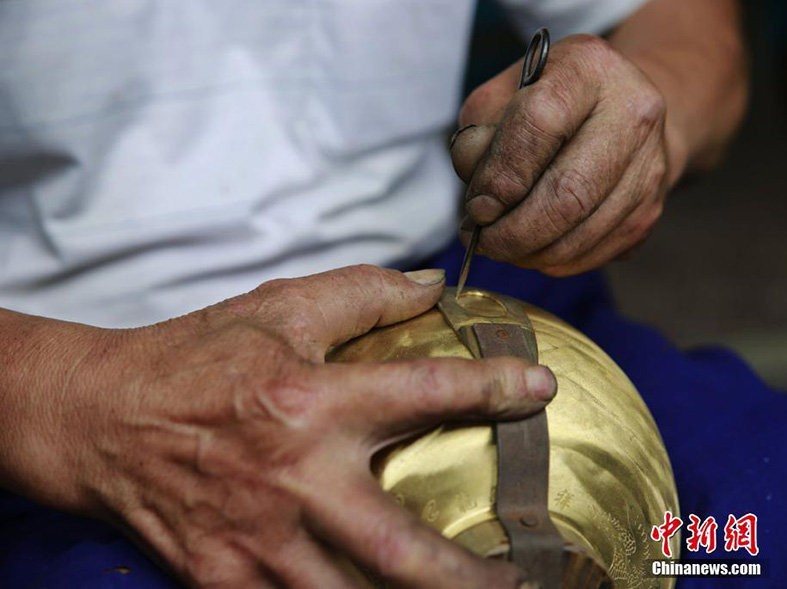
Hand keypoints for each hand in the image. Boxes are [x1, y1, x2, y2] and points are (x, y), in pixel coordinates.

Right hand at [17, 266, 555, 587]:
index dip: (492, 389)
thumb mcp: (279, 307)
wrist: (100, 418)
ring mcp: (258, 542)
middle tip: (525, 579)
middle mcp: (292, 480)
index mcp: (310, 401)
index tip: (540, 392)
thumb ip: (363, 292)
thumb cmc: (196, 356)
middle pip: (401, 549)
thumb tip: (433, 284)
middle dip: (471, 577)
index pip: (424, 393)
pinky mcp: (224, 580)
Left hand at [451, 34, 676, 275]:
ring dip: (527, 253)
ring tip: (500, 245)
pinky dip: (551, 262)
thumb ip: (478, 139)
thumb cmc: (547, 104)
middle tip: (481, 241)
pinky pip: (592, 255)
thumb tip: (481, 205)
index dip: (501, 176)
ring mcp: (649, 167)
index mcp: (587, 69)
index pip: (539, 123)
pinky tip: (530, 249)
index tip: (476, 207)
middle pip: (568, 194)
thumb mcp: (500, 98)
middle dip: (512, 232)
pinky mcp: (649, 211)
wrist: (620, 112)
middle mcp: (632, 114)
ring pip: (579, 235)